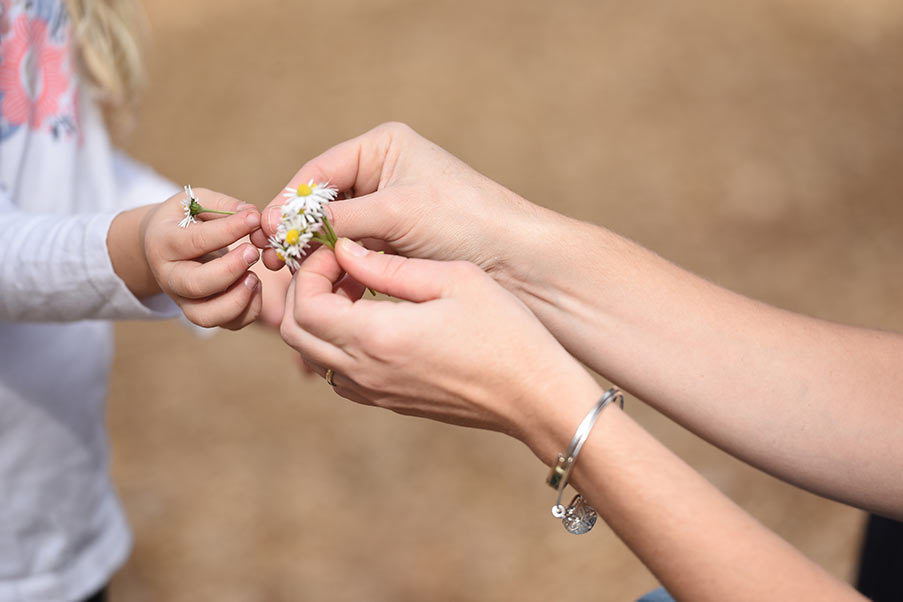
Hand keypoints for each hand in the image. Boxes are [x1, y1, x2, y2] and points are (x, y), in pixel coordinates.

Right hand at [140, 188, 262, 329]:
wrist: (160, 246)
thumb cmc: (183, 219)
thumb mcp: (194, 201)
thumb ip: (222, 205)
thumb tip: (252, 214)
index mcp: (164, 243)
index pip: (195, 241)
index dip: (228, 230)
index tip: (254, 218)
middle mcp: (170, 277)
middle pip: (196, 284)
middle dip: (229, 270)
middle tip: (253, 252)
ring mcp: (184, 300)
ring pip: (207, 315)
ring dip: (238, 299)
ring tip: (255, 277)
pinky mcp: (203, 313)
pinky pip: (228, 324)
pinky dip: (248, 311)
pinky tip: (256, 286)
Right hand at [252, 122, 551, 283]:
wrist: (515, 258)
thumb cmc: (463, 220)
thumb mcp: (396, 212)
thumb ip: (340, 218)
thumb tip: (286, 229)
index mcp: (381, 147)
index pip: (318, 172)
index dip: (290, 202)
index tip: (267, 230)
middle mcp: (381, 172)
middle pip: (322, 202)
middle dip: (299, 230)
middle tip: (276, 260)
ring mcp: (387, 208)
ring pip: (335, 231)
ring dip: (316, 253)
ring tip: (296, 277)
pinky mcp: (395, 241)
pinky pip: (354, 252)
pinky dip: (339, 268)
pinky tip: (327, 287)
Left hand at [279, 237, 599, 455]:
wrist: (536, 397)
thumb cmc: (506, 332)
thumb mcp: (454, 279)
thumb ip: (390, 266)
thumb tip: (347, 250)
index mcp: (377, 337)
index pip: (305, 305)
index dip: (311, 270)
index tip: (340, 249)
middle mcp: (366, 372)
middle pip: (296, 333)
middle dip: (306, 292)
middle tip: (340, 266)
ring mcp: (376, 393)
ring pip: (314, 356)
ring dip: (321, 318)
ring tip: (359, 289)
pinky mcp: (391, 402)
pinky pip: (340, 374)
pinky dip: (339, 343)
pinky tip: (375, 319)